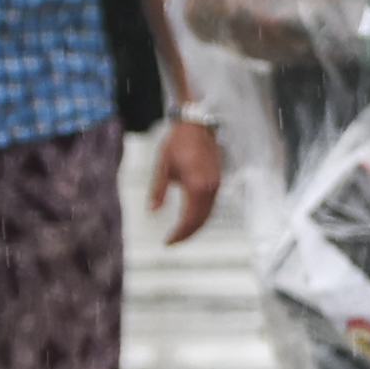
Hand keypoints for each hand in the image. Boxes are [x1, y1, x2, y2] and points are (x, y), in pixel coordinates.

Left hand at [146, 116, 224, 245]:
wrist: (197, 126)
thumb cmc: (178, 143)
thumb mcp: (162, 166)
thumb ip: (158, 190)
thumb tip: (152, 211)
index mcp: (196, 186)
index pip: (190, 218)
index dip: (179, 233)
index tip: (168, 242)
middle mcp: (210, 188)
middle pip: (201, 220)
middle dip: (188, 234)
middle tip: (173, 242)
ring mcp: (216, 185)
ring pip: (208, 214)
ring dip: (195, 227)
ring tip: (181, 234)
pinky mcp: (217, 182)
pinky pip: (211, 206)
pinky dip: (201, 216)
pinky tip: (190, 218)